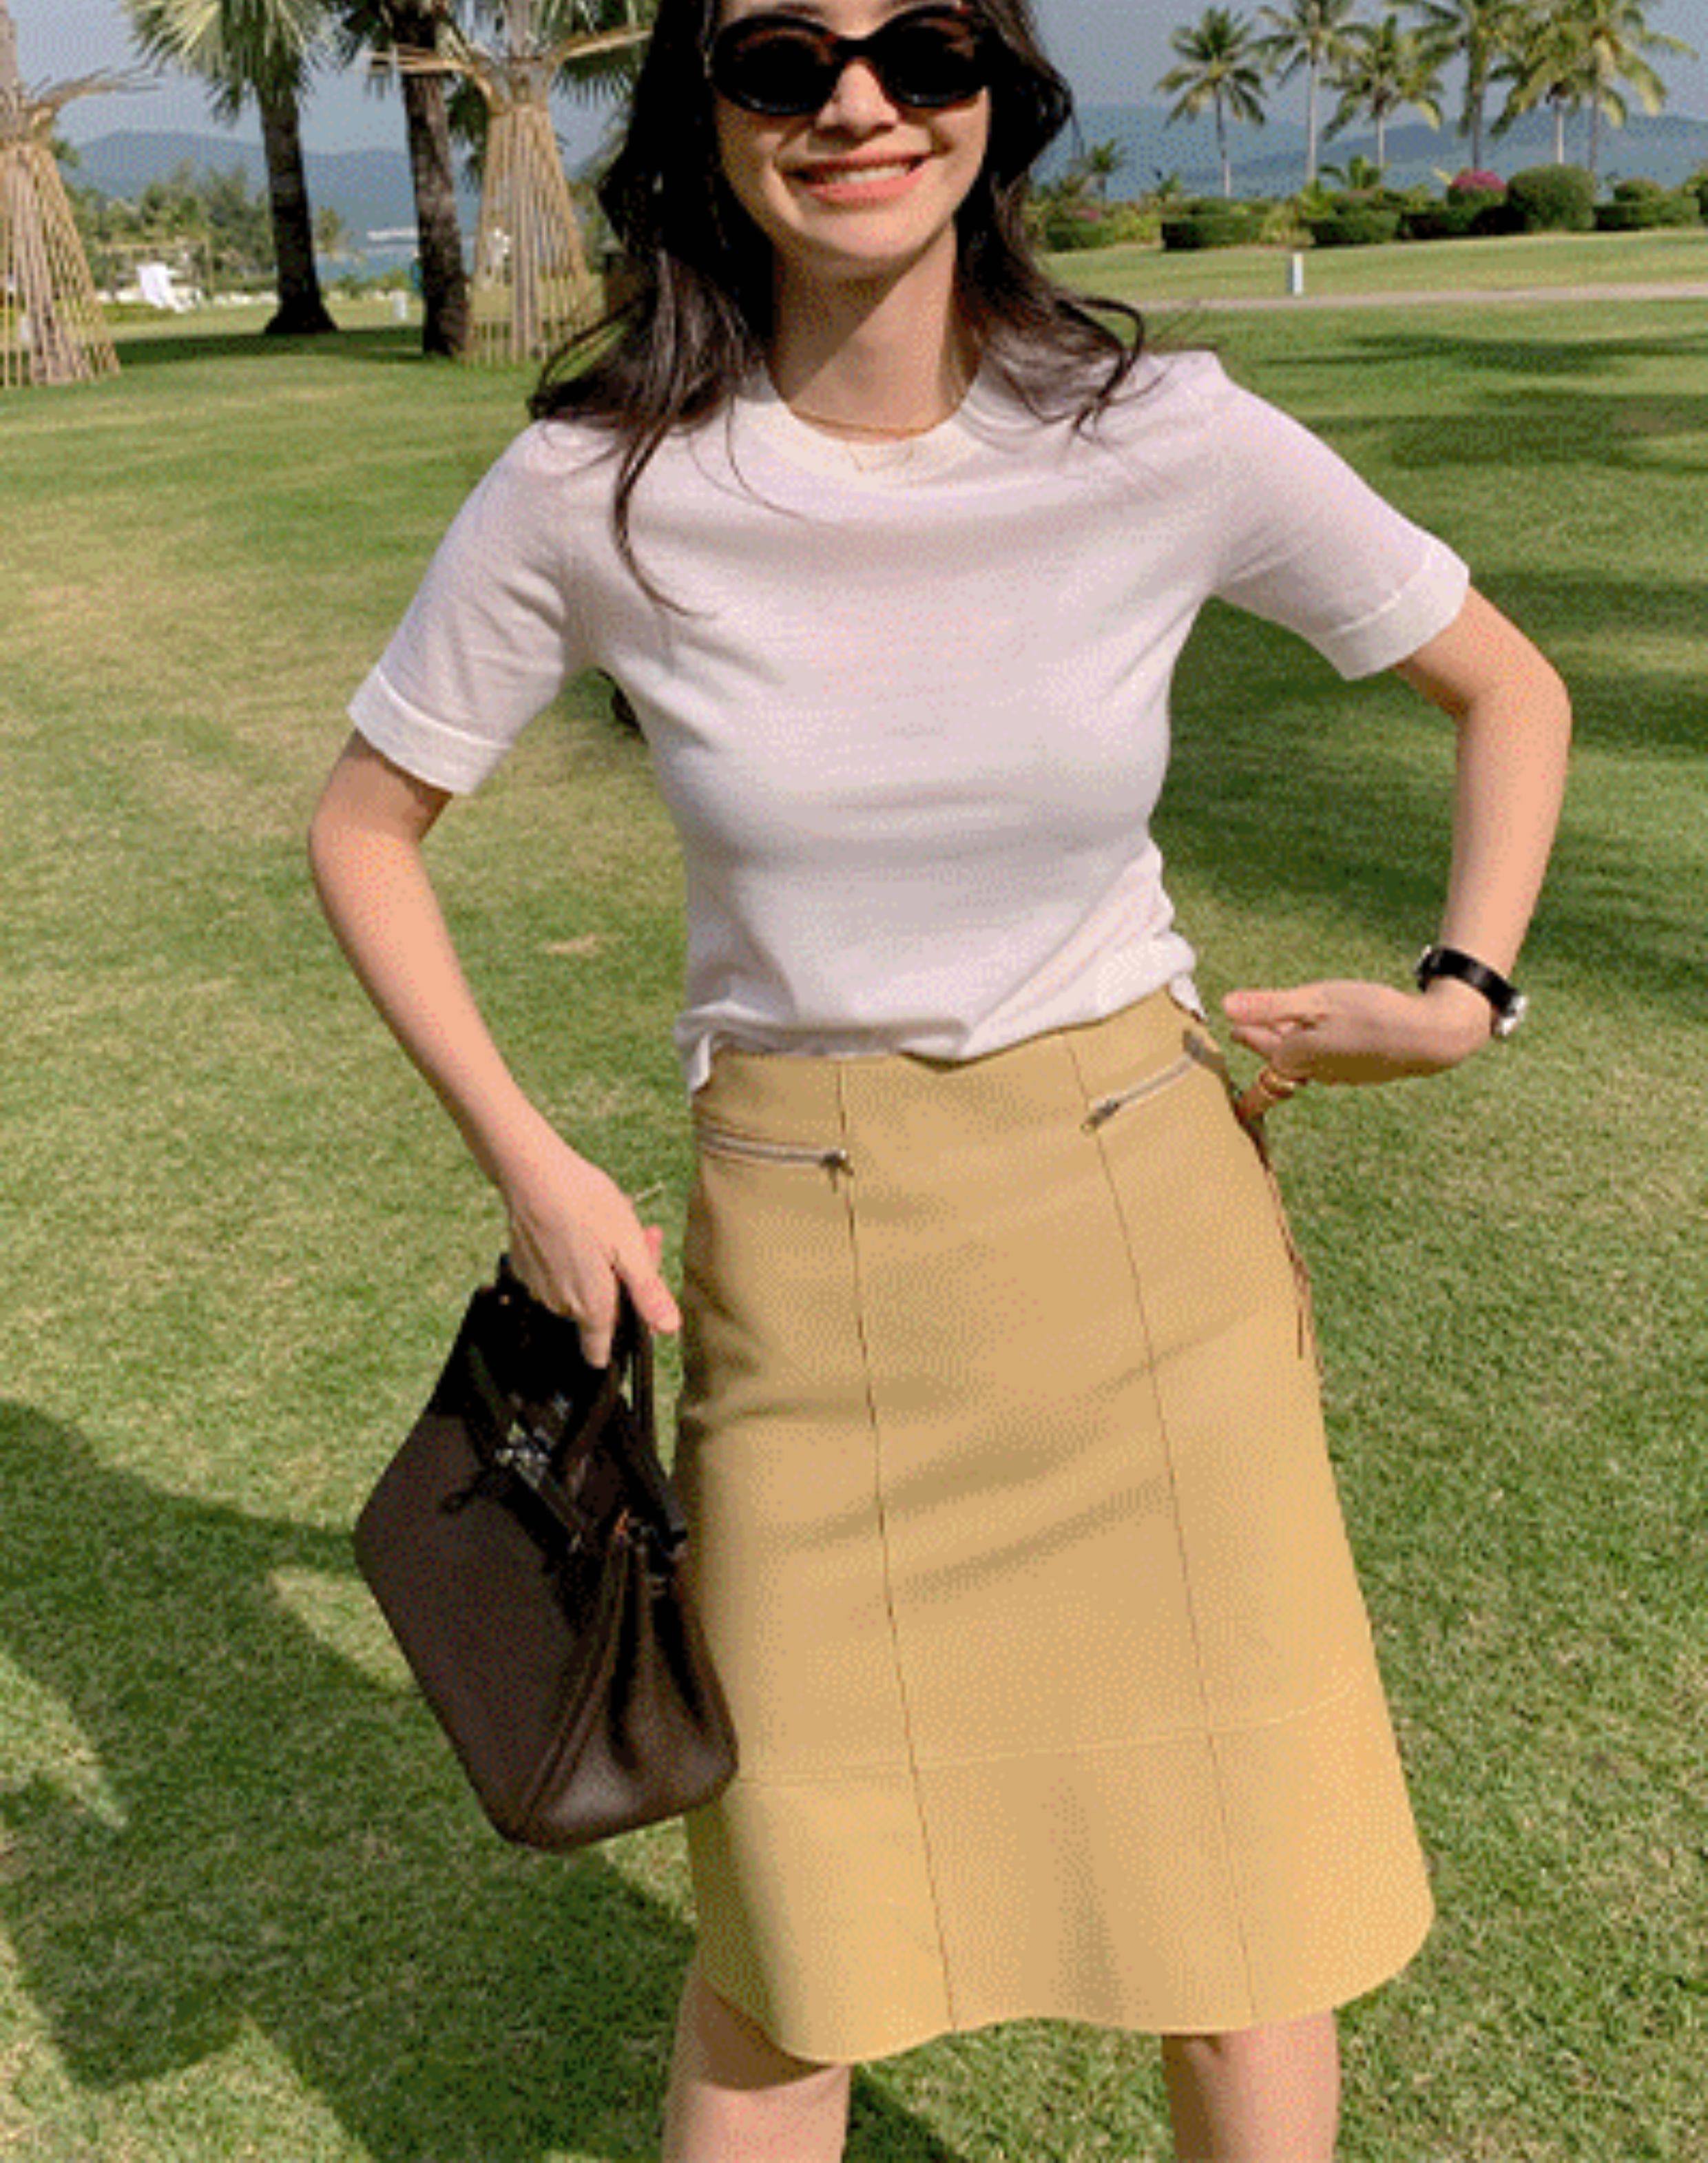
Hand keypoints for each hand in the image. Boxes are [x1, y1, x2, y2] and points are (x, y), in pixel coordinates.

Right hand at [491, 1120, 681, 1366]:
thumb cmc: (585, 1205)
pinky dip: (574, 1254)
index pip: (601, 1352)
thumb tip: (669, 1328)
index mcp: (591, 1307)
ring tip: (609, 1227)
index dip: (624, 1331)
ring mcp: (538, 1287)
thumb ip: (648, 1294)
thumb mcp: (629, 1247)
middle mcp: (560, 1305)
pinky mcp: (524, 1266)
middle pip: (598, 1311)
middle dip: (621, 1281)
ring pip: (580, 1287)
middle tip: (638, 1239)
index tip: (635, 1299)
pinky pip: (557, 1271)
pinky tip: (583, 1224)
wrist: (533, 1173)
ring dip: (600, 1265)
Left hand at [1222, 976, 1493, 1088]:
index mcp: (1295, 1055)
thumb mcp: (1316, 1000)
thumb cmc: (1371, 1013)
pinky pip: (1328, 1060)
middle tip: (1242, 1034)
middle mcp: (1313, 1070)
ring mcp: (1339, 1073)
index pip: (1259, 1047)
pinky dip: (1318, 1048)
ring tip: (1278, 1035)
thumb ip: (1269, 1005)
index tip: (1231, 1032)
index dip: (1244, 1037)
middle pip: (1278, 1057)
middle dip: (1261, 1045)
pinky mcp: (1361, 1071)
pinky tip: (1324, 1040)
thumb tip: (1225, 1007)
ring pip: (1304, 1059)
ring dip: (1289, 1046)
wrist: (1428, 1037)